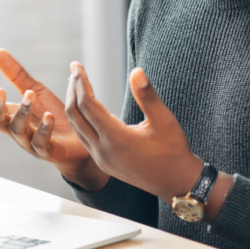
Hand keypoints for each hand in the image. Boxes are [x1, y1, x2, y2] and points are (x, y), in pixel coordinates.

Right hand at [0, 49, 108, 189]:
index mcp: (11, 115)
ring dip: (22, 112)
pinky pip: (41, 142)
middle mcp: (16, 130)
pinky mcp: (47, 151)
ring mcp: (30, 142)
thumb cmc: (52, 116)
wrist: (80, 140)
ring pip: (18, 130)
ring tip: (30, 95)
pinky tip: (49, 116)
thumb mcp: (35, 91)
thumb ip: (16, 75)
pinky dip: (44, 129)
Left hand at [64, 62, 205, 201]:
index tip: (78, 66)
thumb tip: (136, 71)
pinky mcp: (103, 163)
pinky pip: (84, 138)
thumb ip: (147, 96)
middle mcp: (103, 150)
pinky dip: (80, 119)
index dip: (81, 82)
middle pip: (75, 114)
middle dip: (73, 89)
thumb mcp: (164, 121)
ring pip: (77, 127)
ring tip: (76, 84)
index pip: (87, 105)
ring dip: (74, 104)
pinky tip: (88, 107)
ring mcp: (101, 158)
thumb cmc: (173, 151)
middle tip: (75, 68)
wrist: (176, 183)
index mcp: (115, 138)